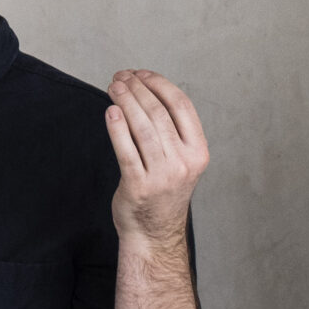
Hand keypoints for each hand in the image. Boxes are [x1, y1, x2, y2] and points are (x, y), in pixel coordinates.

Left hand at [106, 71, 208, 249]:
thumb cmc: (164, 192)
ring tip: (113, 87)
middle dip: (137, 89)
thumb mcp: (181, 161)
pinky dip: (117, 128)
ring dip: (126, 101)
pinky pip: (126, 150)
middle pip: (158, 113)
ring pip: (142, 127)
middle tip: (121, 77)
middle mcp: (183, 163)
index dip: (159, 84)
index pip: (181, 106)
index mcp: (198, 152)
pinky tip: (110, 112)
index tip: (141, 73)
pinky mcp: (138, 186)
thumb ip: (171, 131)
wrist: (154, 234)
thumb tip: (144, 91)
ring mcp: (162, 176)